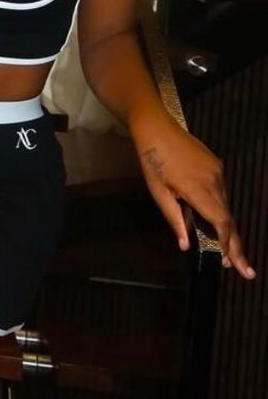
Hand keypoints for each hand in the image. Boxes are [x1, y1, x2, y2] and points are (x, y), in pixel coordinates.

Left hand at [132, 111, 254, 278]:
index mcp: (197, 188)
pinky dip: (220, 209)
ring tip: (229, 252)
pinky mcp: (216, 166)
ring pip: (225, 205)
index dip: (227, 243)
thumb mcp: (158, 192)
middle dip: (236, 246)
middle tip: (246, 271)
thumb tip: (185, 244)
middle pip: (228, 218)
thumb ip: (174, 218)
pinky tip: (215, 221)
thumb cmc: (152, 160)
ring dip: (227, 228)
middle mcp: (213, 180)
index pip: (220, 221)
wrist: (156, 127)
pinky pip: (221, 192)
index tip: (232, 262)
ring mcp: (217, 172)